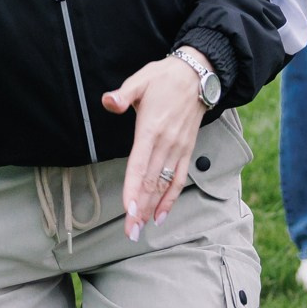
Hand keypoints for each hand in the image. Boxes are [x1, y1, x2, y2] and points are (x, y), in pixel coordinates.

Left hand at [103, 55, 204, 237]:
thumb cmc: (164, 78)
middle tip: (129, 232)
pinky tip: (160, 215)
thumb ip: (122, 94)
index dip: (133, 189)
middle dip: (139, 209)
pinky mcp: (187, 150)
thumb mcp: (140, 81)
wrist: (198, 75)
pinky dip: (170, 198)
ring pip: (163, 185)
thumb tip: (108, 101)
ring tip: (140, 229)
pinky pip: (179, 179)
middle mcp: (166, 143)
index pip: (139, 165)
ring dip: (151, 208)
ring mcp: (178, 149)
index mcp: (151, 129)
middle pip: (150, 182)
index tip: (127, 210)